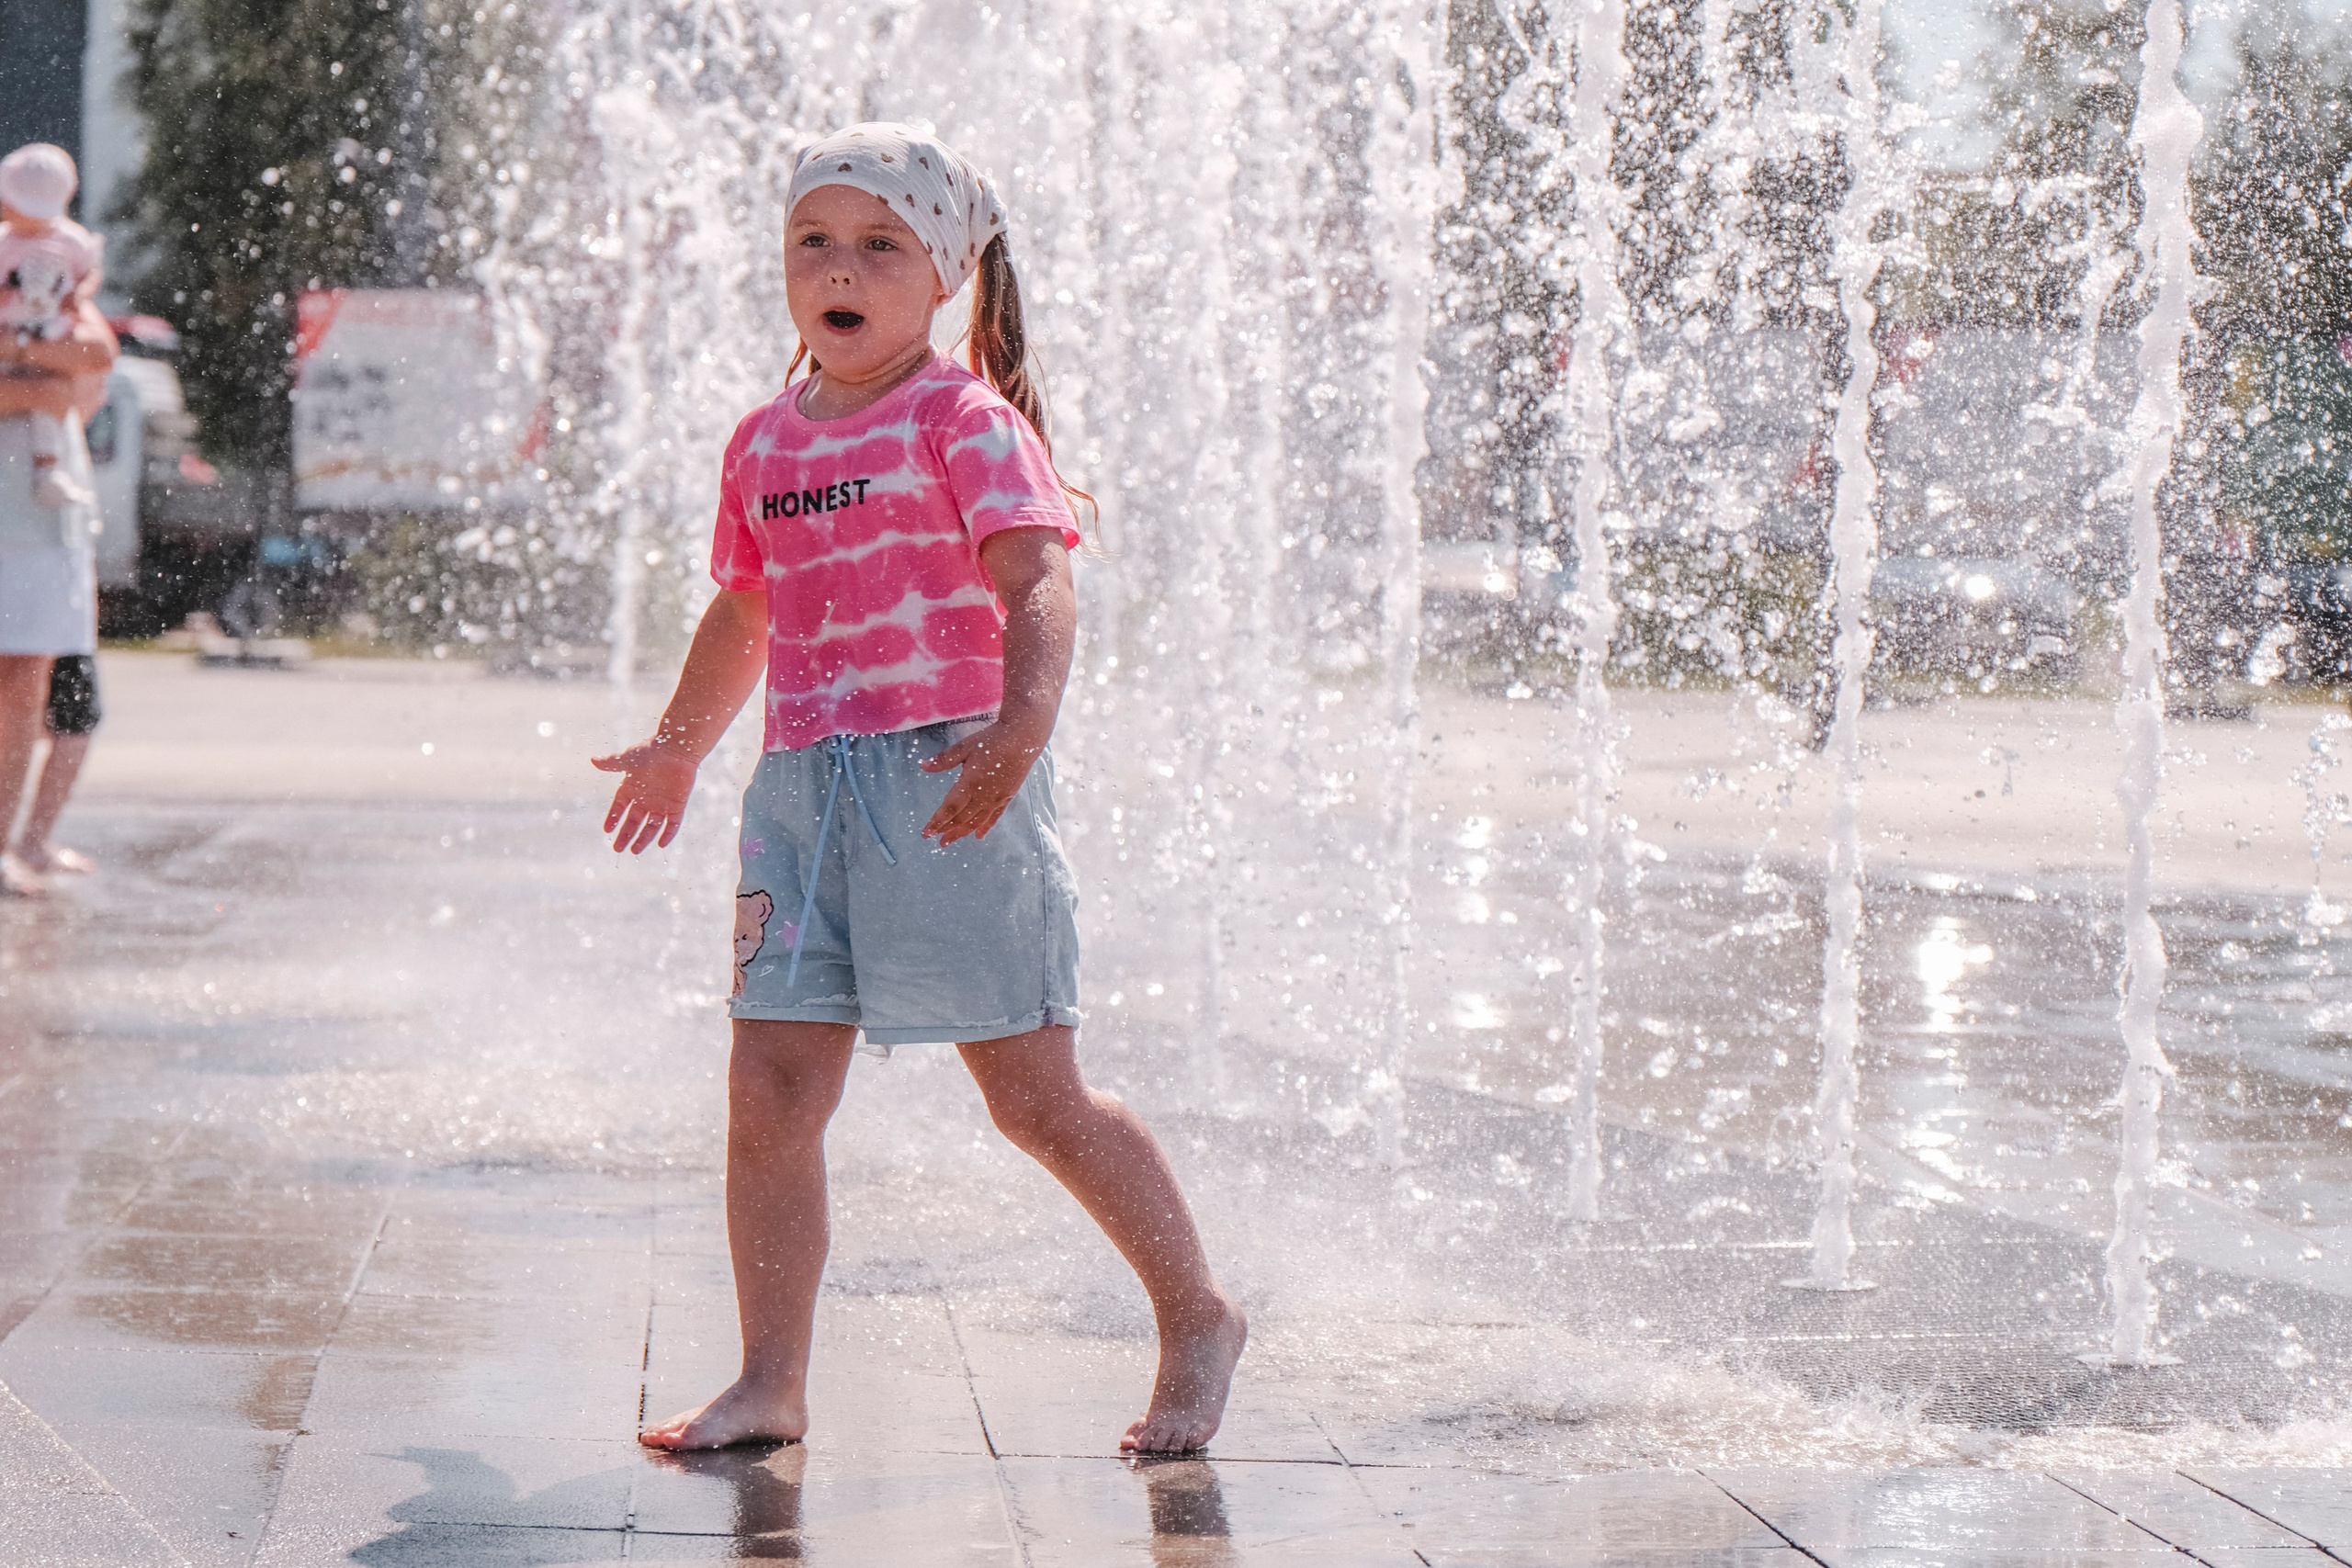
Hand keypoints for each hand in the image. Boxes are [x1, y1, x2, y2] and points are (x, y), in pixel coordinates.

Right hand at [591, 739, 700, 852]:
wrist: (677, 747)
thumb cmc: (652, 750)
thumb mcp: (629, 759)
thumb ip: (612, 763)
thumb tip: (593, 760)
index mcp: (632, 788)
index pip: (619, 807)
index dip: (613, 818)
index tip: (607, 830)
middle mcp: (646, 798)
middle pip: (634, 821)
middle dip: (626, 835)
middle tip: (618, 849)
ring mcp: (662, 803)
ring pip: (652, 826)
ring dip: (644, 838)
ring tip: (634, 851)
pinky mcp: (677, 805)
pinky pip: (673, 823)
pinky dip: (668, 833)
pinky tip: (662, 844)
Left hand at [918, 721, 1044, 844]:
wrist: (1022, 739)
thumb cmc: (992, 740)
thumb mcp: (964, 747)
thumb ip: (943, 760)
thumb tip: (923, 765)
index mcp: (969, 784)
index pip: (949, 809)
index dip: (936, 822)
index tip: (926, 833)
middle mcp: (983, 796)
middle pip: (961, 819)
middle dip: (947, 830)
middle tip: (937, 840)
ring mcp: (996, 799)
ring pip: (976, 821)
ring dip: (962, 832)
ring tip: (951, 840)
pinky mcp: (1006, 797)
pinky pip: (994, 817)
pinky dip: (984, 827)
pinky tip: (978, 836)